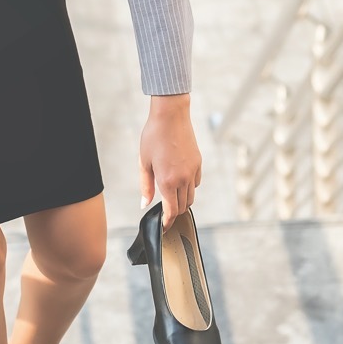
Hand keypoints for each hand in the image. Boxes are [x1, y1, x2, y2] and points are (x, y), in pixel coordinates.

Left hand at [138, 93, 200, 230]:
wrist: (170, 116)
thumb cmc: (153, 137)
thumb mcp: (144, 162)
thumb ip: (146, 186)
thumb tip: (145, 204)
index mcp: (167, 181)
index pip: (171, 211)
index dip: (168, 222)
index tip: (164, 227)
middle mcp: (183, 179)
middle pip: (183, 206)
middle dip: (174, 212)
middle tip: (166, 212)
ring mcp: (192, 171)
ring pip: (191, 196)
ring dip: (183, 201)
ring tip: (172, 197)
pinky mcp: (198, 163)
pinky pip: (196, 182)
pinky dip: (189, 187)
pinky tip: (180, 180)